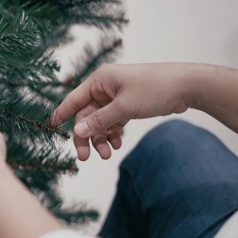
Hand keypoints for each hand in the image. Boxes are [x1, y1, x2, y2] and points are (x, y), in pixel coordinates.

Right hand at [51, 63, 190, 159]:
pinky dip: (112, 133)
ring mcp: (117, 96)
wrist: (187, 86)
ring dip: (101, 137)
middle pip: (87, 115)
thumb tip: (79, 131)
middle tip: (86, 157)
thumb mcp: (124, 107)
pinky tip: (116, 143)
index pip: (74, 99)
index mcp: (100, 80)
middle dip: (87, 135)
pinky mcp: (128, 104)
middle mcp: (105, 87)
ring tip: (107, 153)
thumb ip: (100, 120)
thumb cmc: (155, 88)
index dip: (62, 114)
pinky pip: (113, 121)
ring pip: (100, 121)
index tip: (50, 127)